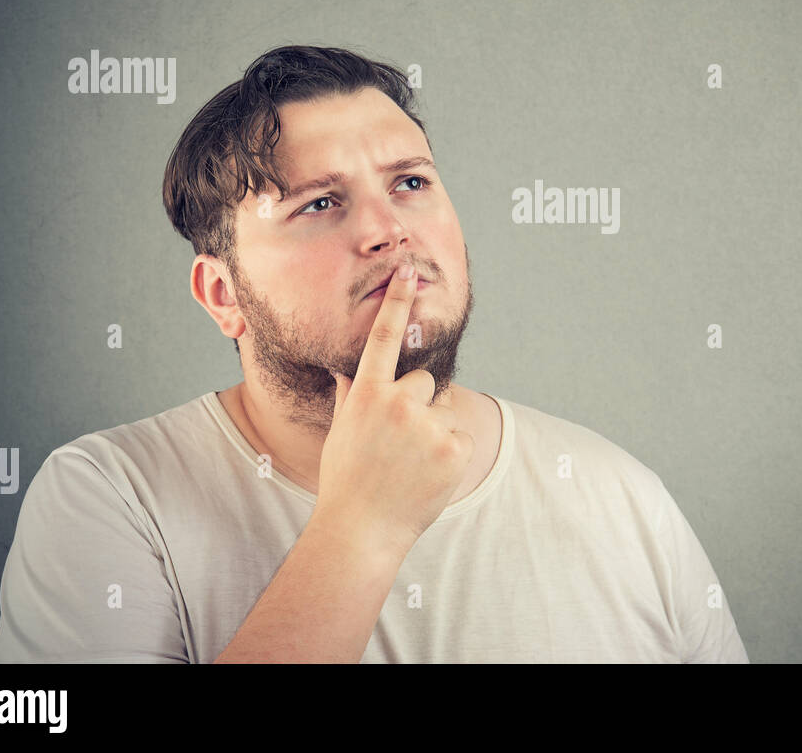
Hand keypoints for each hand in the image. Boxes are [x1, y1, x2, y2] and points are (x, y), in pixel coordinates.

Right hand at [312, 263, 475, 558]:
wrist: (361, 530)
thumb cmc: (347, 480)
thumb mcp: (341, 431)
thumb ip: (351, 396)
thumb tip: (347, 370)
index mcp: (367, 394)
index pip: (385, 338)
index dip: (398, 302)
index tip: (409, 271)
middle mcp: (398, 403)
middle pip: (424, 381)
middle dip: (416, 404)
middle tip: (398, 443)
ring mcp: (428, 426)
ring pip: (443, 410)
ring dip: (434, 431)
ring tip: (410, 464)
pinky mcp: (454, 448)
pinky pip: (459, 436)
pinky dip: (449, 454)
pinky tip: (427, 475)